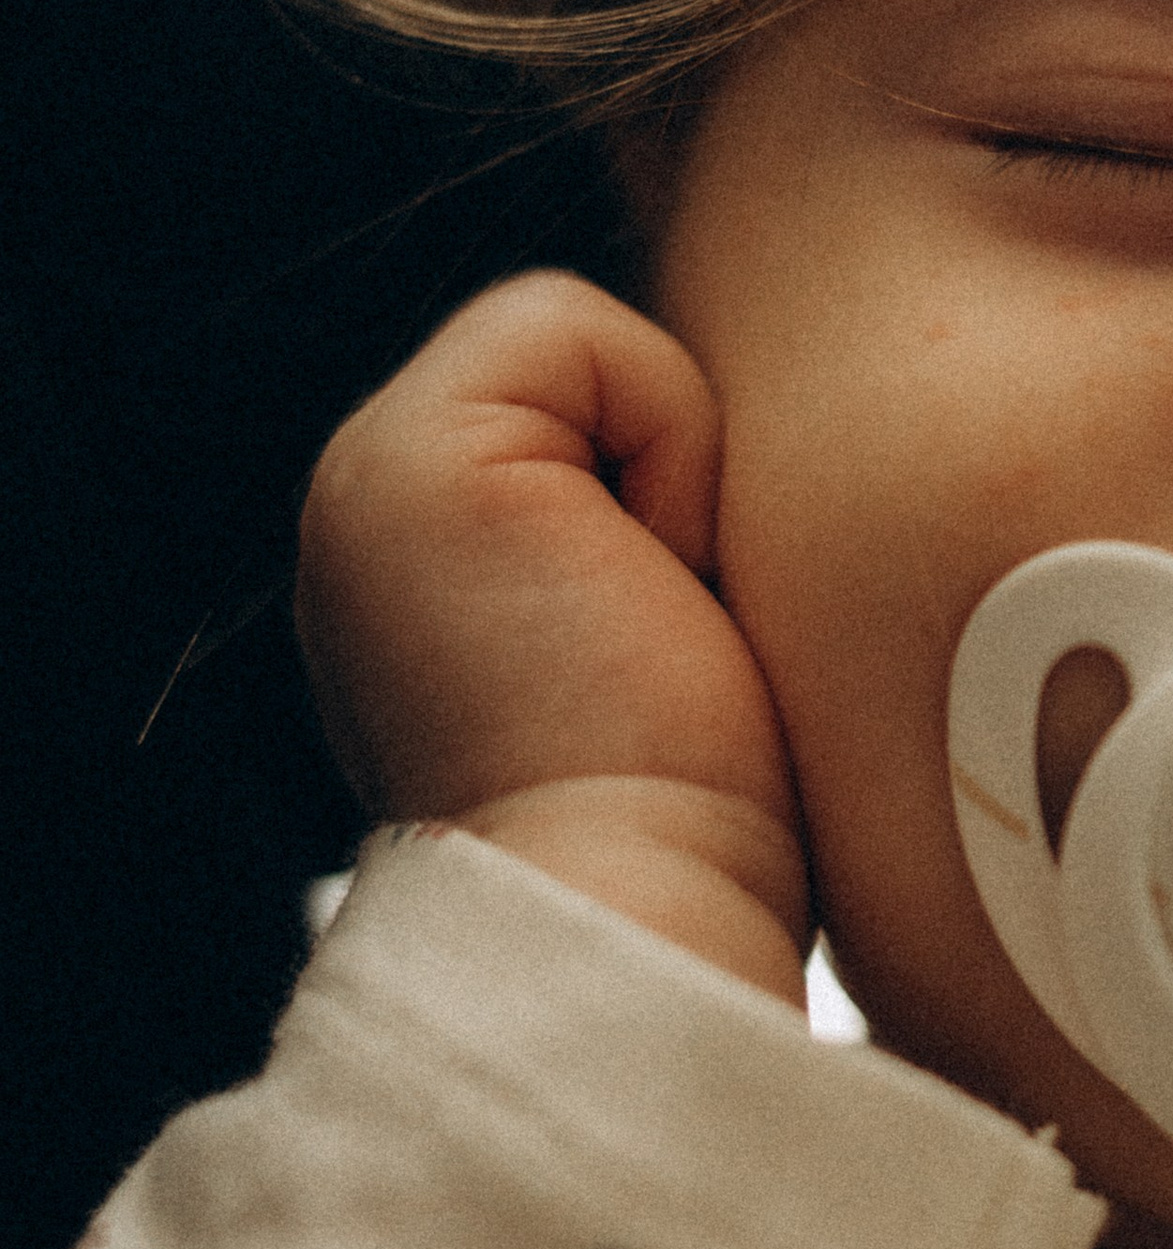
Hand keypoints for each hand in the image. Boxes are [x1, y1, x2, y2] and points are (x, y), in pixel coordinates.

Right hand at [297, 273, 810, 1003]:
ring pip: (595, 352)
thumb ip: (649, 548)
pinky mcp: (412, 455)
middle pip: (603, 378)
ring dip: (681, 477)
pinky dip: (666, 440)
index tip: (671, 665)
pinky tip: (647, 587)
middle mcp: (373, 518)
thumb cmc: (703, 838)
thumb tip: (726, 495)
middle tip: (669, 649)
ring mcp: (369, 480)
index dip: (689, 506)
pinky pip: (580, 328)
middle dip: (686, 490)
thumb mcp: (672, 658)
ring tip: (653, 628)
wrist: (643, 919)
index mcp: (428, 575)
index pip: (598, 421)